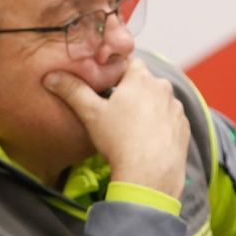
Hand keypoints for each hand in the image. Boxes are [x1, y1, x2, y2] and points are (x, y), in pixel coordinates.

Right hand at [45, 56, 189, 198]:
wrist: (149, 174)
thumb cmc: (119, 140)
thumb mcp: (90, 113)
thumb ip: (72, 90)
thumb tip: (51, 76)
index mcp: (140, 77)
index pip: (129, 62)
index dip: (116, 73)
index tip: (106, 87)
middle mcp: (163, 87)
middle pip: (144, 81)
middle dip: (131, 91)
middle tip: (114, 111)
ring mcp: (176, 108)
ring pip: (158, 101)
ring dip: (147, 108)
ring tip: (130, 129)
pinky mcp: (184, 127)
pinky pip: (169, 119)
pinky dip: (159, 125)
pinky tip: (146, 141)